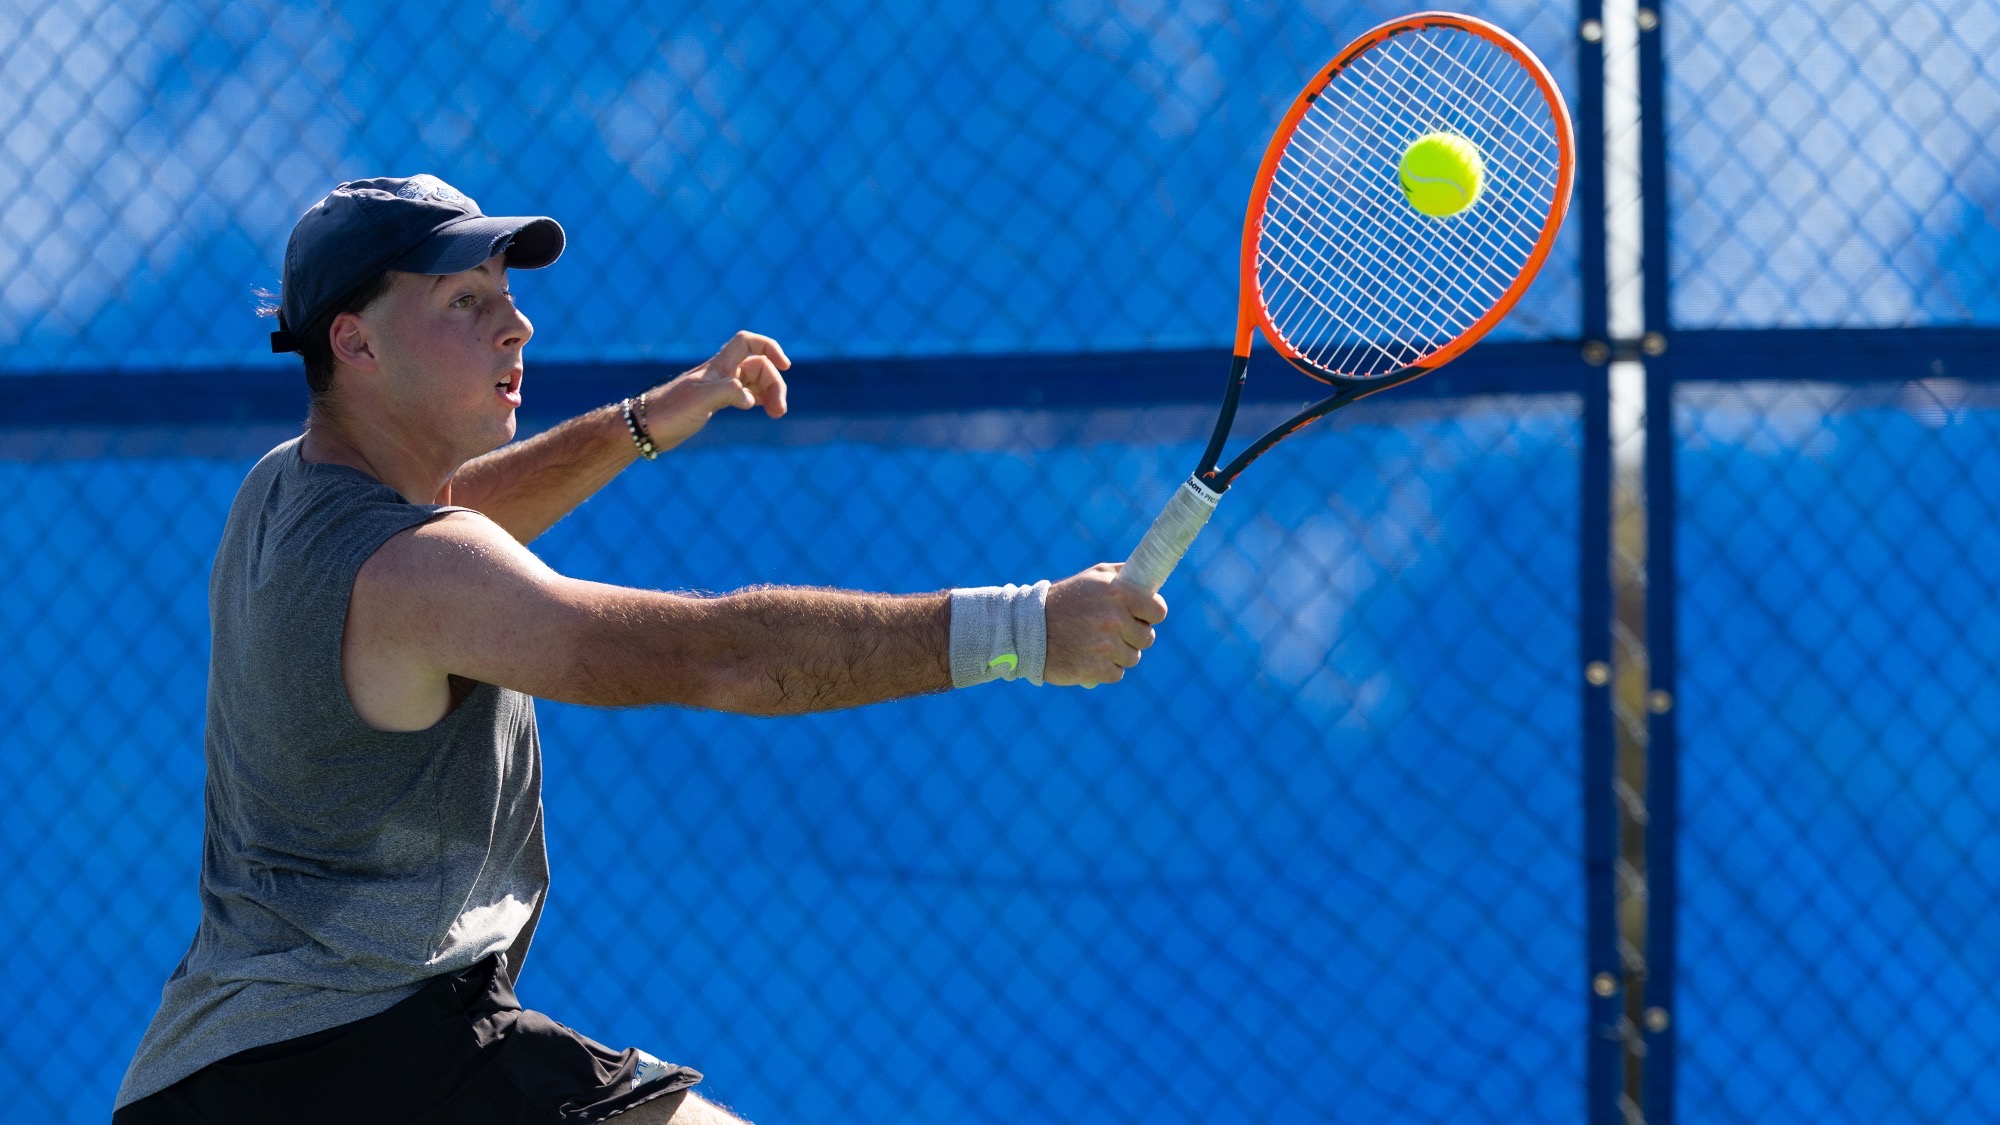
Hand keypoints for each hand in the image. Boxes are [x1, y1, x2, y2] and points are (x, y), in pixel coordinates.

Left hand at [639, 330, 790, 449]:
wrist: (644, 428)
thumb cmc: (668, 412)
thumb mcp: (699, 401)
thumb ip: (727, 393)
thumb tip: (751, 400)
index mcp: (718, 368)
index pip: (748, 343)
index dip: (770, 348)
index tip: (785, 367)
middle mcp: (720, 374)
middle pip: (759, 367)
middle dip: (775, 385)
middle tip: (779, 412)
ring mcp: (717, 388)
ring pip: (754, 381)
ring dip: (769, 394)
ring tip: (776, 414)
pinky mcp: (713, 403)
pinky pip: (744, 393)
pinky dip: (758, 398)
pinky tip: (761, 409)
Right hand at [1043, 563, 1167, 686]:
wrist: (1027, 628)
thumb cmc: (1065, 600)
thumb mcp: (1093, 577)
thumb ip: (1124, 575)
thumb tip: (1152, 580)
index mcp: (1117, 593)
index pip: (1158, 611)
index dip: (1151, 614)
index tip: (1142, 616)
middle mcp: (1113, 619)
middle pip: (1147, 637)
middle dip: (1133, 636)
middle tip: (1112, 630)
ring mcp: (1105, 646)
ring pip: (1133, 657)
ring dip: (1119, 654)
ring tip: (1096, 643)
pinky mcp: (1095, 669)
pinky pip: (1117, 673)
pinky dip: (1105, 669)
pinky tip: (1089, 657)